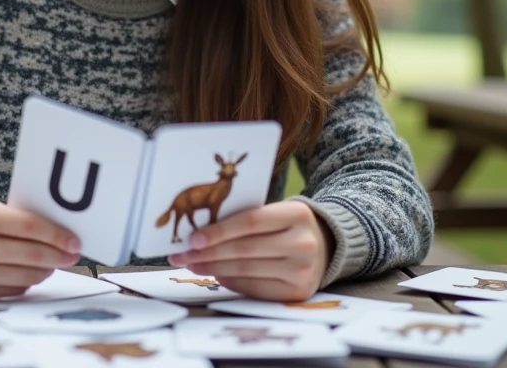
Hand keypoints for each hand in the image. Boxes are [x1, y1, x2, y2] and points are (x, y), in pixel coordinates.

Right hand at [0, 194, 80, 299]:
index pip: (28, 227)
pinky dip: (28, 279)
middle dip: (59, 256)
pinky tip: (30, 269)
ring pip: (27, 276)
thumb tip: (60, 233)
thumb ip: (18, 217)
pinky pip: (15, 288)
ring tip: (55, 261)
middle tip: (73, 254)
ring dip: (48, 269)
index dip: (57, 235)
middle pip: (31, 255)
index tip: (75, 240)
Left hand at [167, 200, 332, 300]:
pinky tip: (215, 274)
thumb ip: (245, 218)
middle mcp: (303, 243)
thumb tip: (200, 233)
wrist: (325, 247)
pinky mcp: (297, 293)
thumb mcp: (276, 212)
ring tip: (192, 264)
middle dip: (207, 253)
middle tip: (181, 255)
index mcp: (297, 214)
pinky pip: (254, 288)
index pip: (251, 221)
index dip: (219, 230)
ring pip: (246, 270)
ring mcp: (302, 271)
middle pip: (245, 249)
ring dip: (213, 268)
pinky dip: (230, 281)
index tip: (192, 238)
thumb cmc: (288, 226)